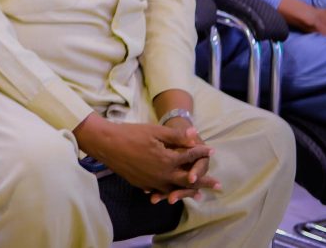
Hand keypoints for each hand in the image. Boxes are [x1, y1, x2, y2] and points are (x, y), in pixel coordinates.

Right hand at [74, 114, 218, 199]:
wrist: (107, 144)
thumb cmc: (131, 134)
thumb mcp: (155, 131)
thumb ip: (176, 135)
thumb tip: (195, 134)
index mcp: (168, 160)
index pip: (190, 157)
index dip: (202, 152)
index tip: (212, 150)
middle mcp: (162, 175)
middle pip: (189, 180)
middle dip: (204, 181)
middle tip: (218, 185)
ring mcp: (152, 182)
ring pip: (174, 190)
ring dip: (188, 192)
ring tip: (199, 195)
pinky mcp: (142, 184)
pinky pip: (159, 191)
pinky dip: (168, 192)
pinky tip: (170, 193)